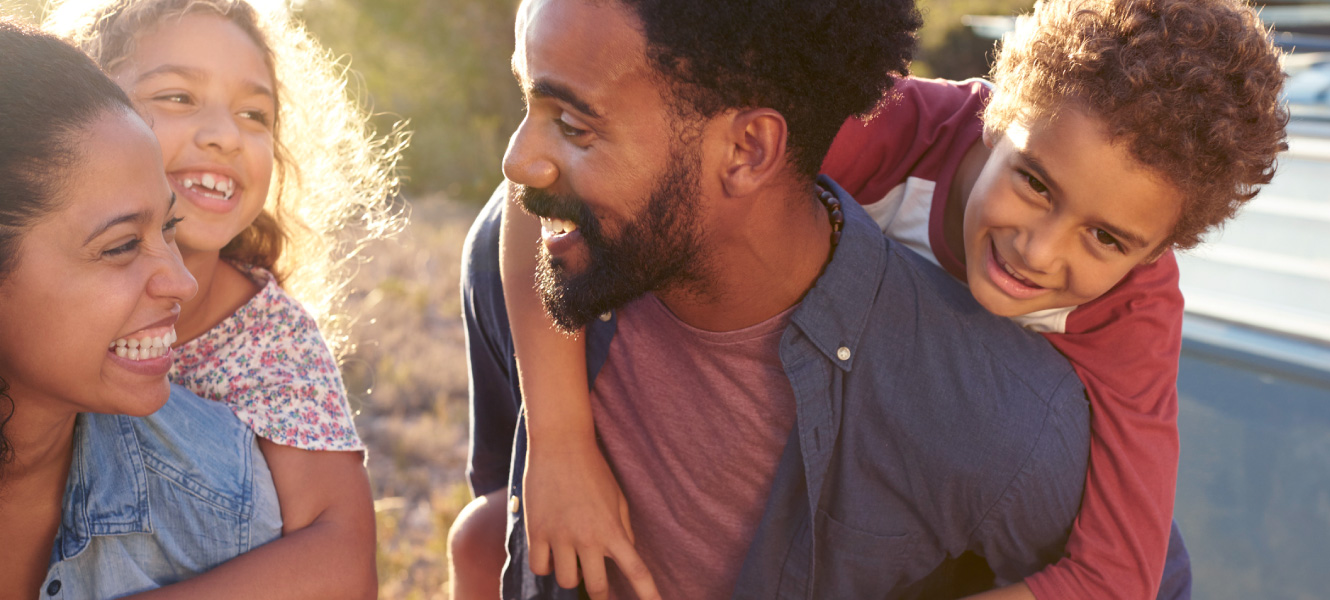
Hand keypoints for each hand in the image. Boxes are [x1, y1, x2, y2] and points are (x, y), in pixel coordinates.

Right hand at [523, 436, 660, 599]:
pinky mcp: (537, 531)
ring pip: (567, 581)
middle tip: (600, 590)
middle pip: (598, 587)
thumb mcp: (617, 497)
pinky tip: (550, 553)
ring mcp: (561, 536)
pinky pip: (539, 567)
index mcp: (613, 530)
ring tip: (572, 559)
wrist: (561, 444)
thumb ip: (623, 528)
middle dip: (601, 594)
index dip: (648, 594)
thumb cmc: (593, 468)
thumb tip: (625, 552)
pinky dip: (546, 565)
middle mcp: (588, 538)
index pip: (636, 571)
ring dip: (571, 575)